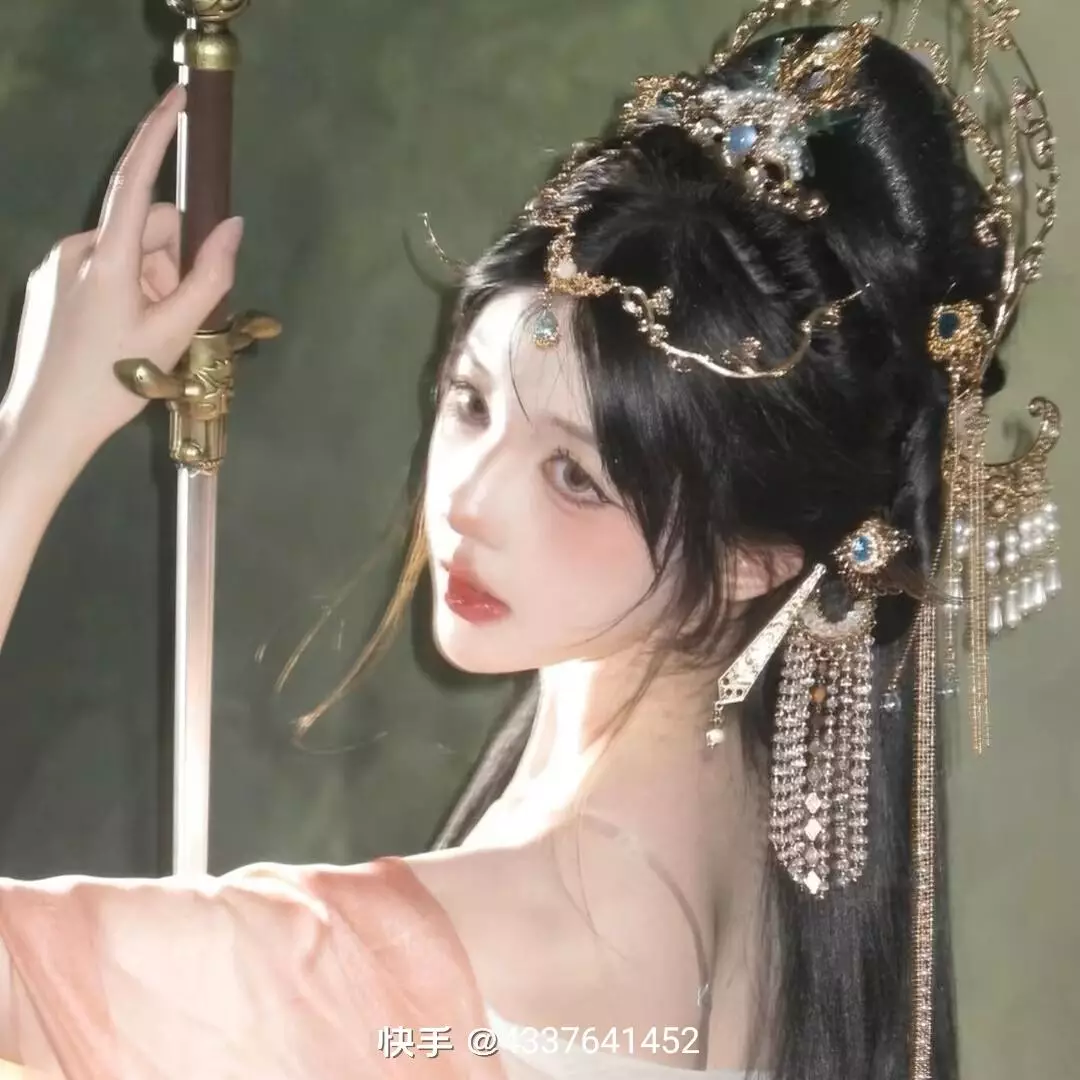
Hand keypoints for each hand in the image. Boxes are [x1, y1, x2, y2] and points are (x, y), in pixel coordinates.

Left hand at [1, 85, 243, 461]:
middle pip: (147, 230)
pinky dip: (127, 290)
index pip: (138, 180)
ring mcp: (60, 265)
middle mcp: (79, 248)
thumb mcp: (175, 333)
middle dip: (174, 261)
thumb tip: (232, 226)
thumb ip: (210, 277)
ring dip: (152, 281)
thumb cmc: (114, 381)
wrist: (46, 421)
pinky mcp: (49, 283)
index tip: (180, 99)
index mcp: (109, 258)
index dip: (158, 134)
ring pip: (128, 253)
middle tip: (179, 316)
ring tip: (149, 334)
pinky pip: (104, 269)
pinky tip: (122, 334)